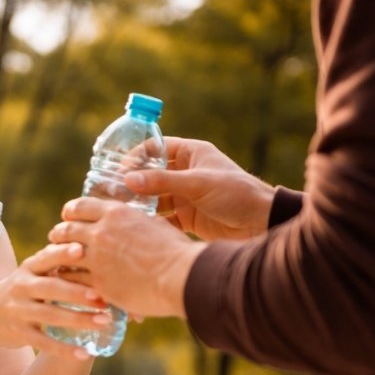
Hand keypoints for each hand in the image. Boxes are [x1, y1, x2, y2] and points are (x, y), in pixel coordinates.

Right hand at [0, 243, 108, 357]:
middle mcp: (21, 287)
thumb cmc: (22, 289)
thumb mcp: (31, 271)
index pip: (46, 258)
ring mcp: (19, 311)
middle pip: (51, 288)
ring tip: (104, 321)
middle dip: (77, 292)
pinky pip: (44, 343)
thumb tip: (87, 242)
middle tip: (102, 297)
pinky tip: (84, 353)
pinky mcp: (20, 334)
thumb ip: (54, 259)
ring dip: (78, 319)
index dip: (62, 253)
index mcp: (28, 268)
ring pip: (50, 315)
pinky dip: (64, 350)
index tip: (82, 250)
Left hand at [48, 198, 204, 318]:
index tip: (67, 216)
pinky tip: (63, 284)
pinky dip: (65, 280)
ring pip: (63, 255)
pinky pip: (71, 279)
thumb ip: (137, 222)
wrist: (181, 277)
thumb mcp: (156, 225)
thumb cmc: (176, 251)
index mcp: (116, 213)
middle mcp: (102, 232)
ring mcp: (97, 257)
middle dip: (59, 234)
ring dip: (56, 258)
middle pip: (67, 229)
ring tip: (53, 263)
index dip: (71, 211)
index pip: (81, 206)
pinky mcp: (98, 282)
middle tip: (55, 239)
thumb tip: (134, 223)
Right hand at [124, 137, 274, 239]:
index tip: (118, 169)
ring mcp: (186, 195)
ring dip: (140, 203)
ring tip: (120, 211)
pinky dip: (152, 221)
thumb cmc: (236, 193)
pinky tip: (138, 226)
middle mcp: (186, 172)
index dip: (136, 156)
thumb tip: (129, 178)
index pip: (156, 148)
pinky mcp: (188, 217)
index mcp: (191, 153)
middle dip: (133, 182)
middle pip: (151, 174)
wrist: (262, 224)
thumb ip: (163, 182)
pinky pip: (163, 217)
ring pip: (155, 197)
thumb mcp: (198, 184)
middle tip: (112, 192)